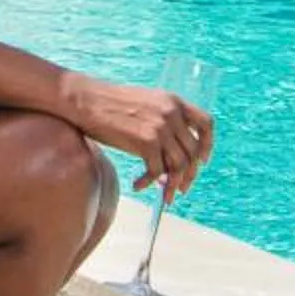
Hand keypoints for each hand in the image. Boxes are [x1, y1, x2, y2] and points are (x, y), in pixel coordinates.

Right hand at [65, 74, 212, 201]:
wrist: (86, 100)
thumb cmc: (110, 104)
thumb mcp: (146, 103)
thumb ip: (163, 120)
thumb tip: (169, 153)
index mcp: (174, 102)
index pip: (206, 123)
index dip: (207, 145)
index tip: (202, 161)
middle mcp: (172, 113)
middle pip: (193, 151)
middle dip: (189, 174)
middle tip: (180, 188)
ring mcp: (161, 127)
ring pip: (179, 165)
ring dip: (172, 184)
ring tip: (164, 194)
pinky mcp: (146, 141)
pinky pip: (156, 171)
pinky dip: (149, 183)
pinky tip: (137, 185)